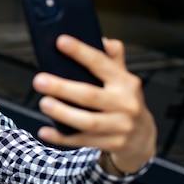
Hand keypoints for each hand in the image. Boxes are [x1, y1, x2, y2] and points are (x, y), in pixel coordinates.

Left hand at [32, 35, 156, 174]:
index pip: (101, 63)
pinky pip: (82, 141)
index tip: (60, 41)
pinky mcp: (113, 144)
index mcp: (126, 82)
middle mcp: (125, 103)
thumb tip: (100, 39)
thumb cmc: (125, 101)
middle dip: (62, 87)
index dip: (81, 52)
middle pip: (90, 95)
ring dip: (62, 113)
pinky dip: (62, 138)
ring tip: (43, 103)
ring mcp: (120, 126)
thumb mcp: (123, 79)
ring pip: (87, 121)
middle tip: (39, 80)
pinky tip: (44, 132)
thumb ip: (112, 58)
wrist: (143, 137)